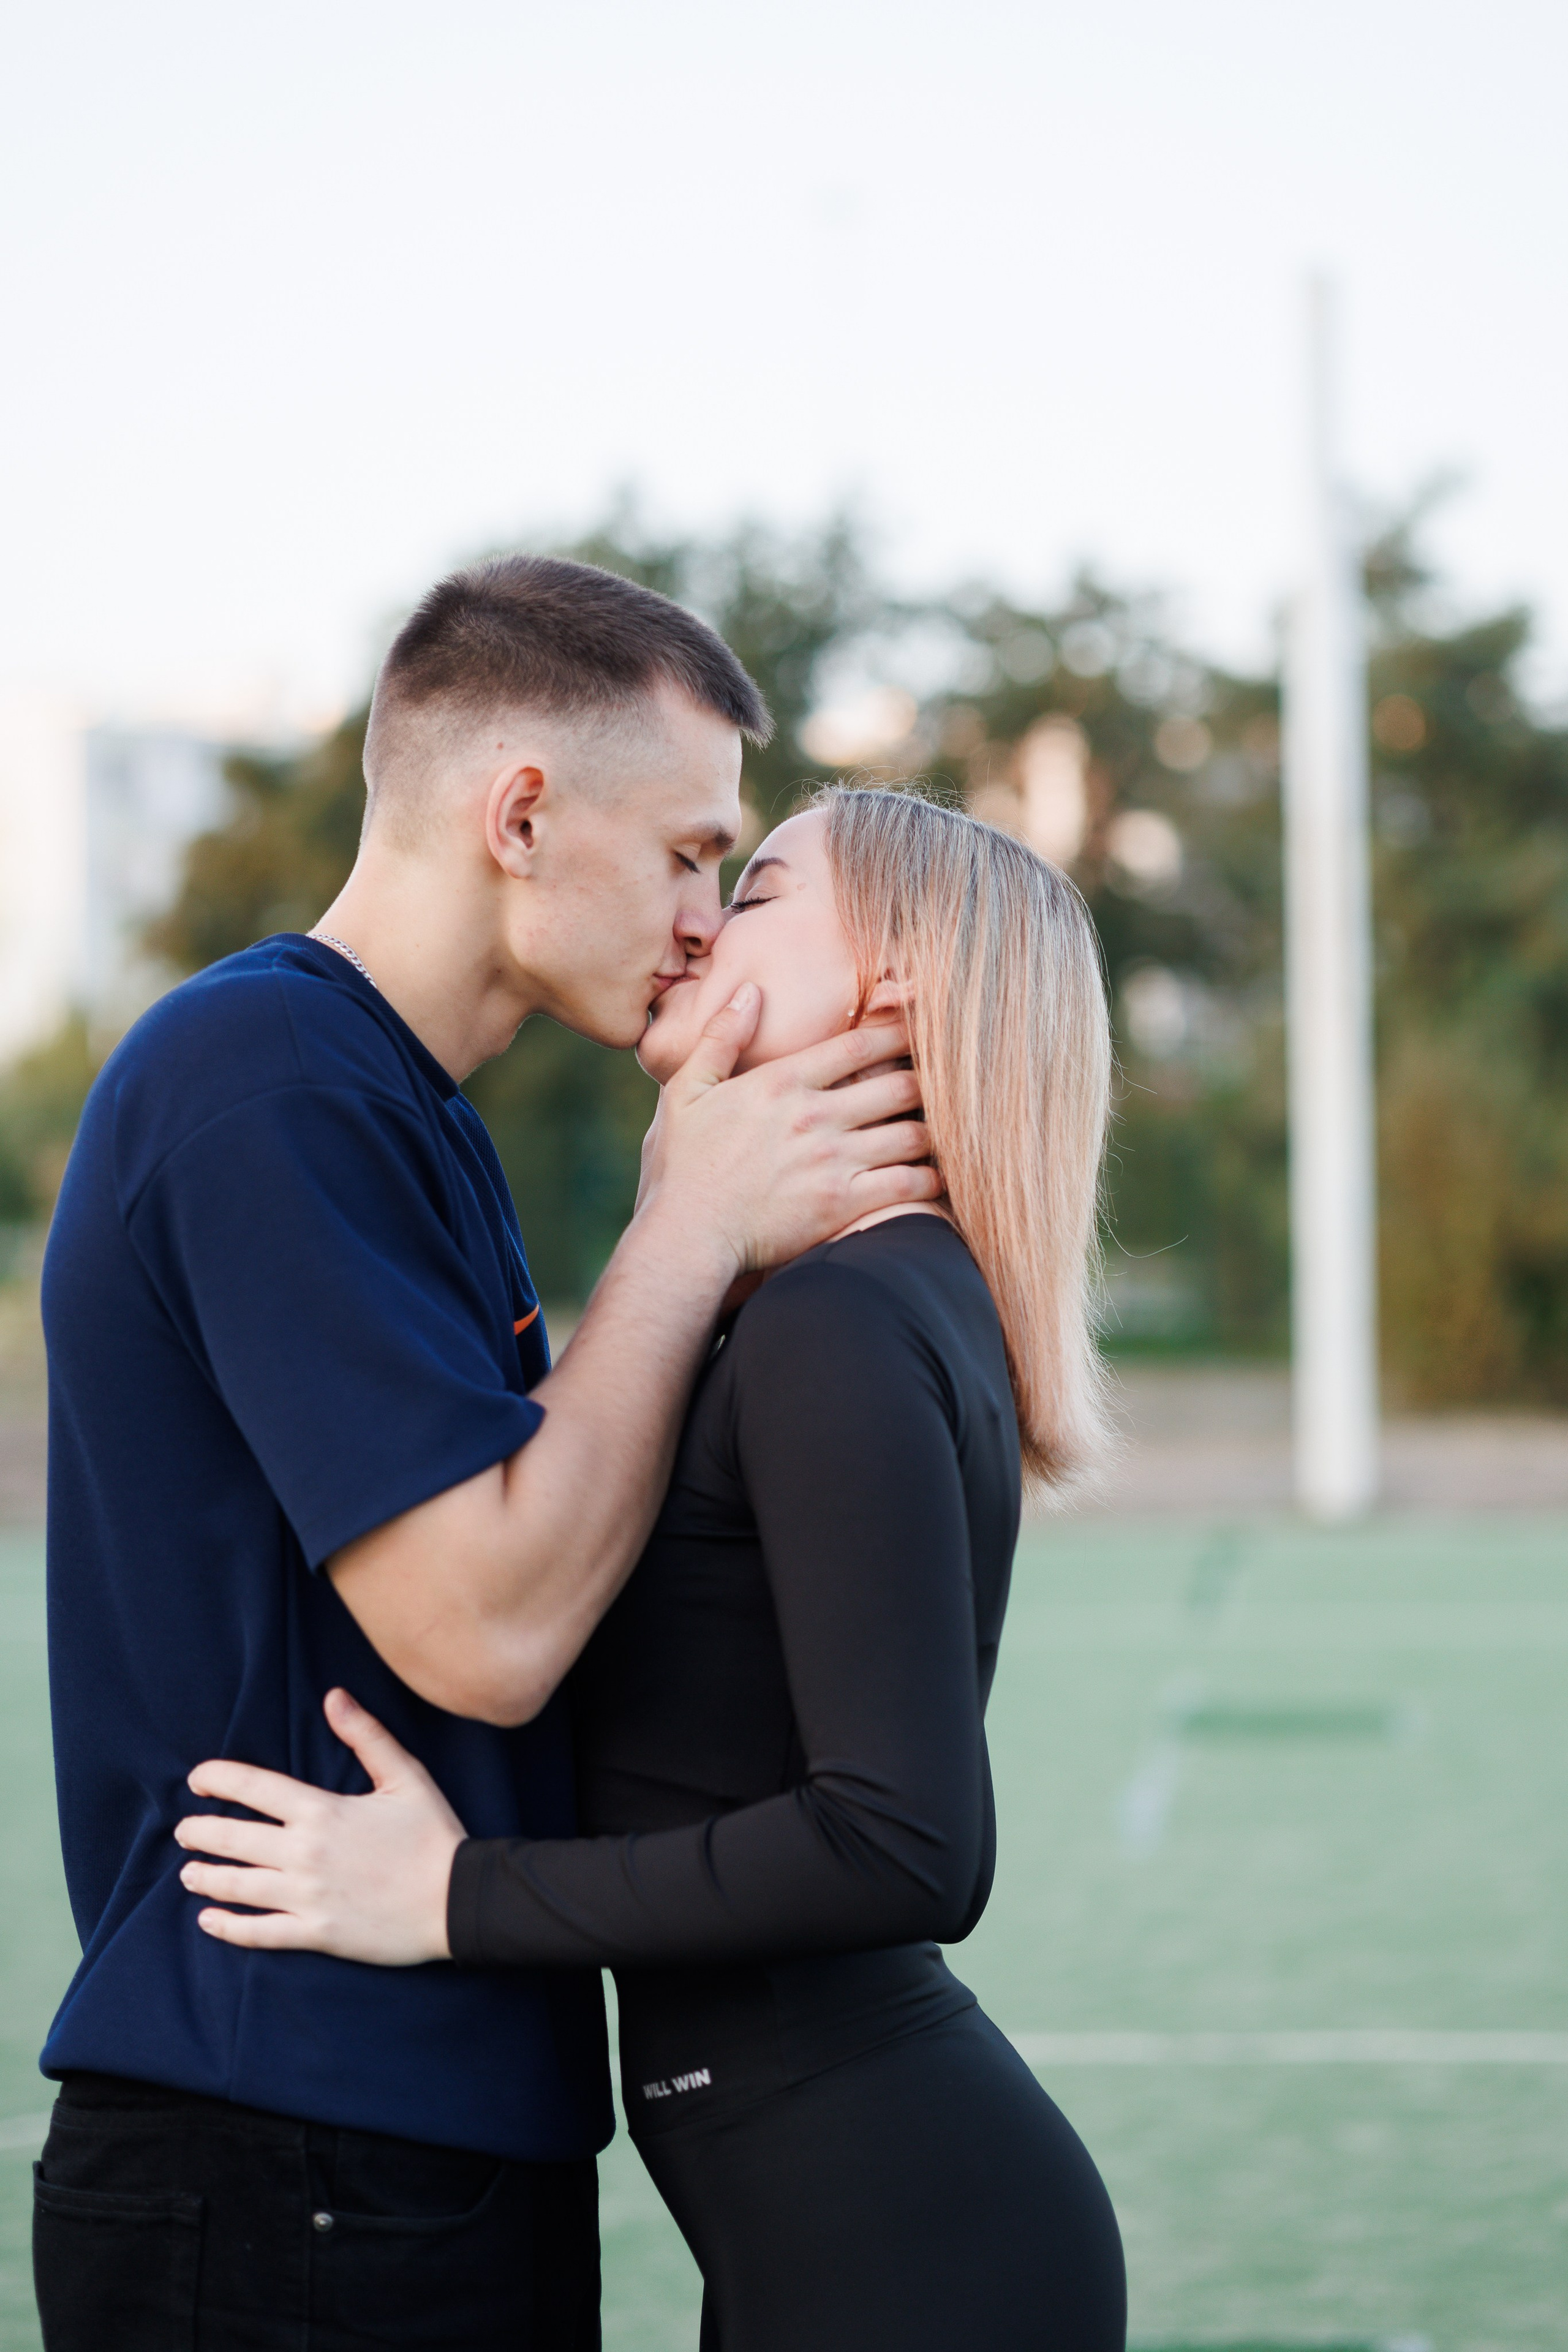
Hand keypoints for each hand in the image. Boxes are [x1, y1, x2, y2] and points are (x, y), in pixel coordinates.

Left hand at [174, 1690, 464, 1965]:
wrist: (457, 1900)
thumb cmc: (433, 1834)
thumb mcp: (406, 1776)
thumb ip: (366, 1735)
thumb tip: (334, 1696)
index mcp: (322, 1810)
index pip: (253, 1787)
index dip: (217, 1779)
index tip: (196, 1779)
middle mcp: (305, 1852)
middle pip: (233, 1838)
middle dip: (200, 1832)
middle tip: (184, 1830)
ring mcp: (307, 1896)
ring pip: (238, 1886)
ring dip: (205, 1878)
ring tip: (188, 1873)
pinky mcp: (316, 1932)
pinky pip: (260, 1932)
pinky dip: (228, 1928)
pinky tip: (209, 1922)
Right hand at [639, 984, 941, 1274]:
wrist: (686, 1236)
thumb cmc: (681, 1167)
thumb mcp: (685, 1091)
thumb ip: (720, 1037)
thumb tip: (751, 992)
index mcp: (782, 1082)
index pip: (859, 1045)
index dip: (899, 1031)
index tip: (923, 1025)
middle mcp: (815, 1116)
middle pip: (898, 1085)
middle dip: (926, 1081)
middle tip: (943, 1084)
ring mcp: (832, 1161)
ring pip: (912, 1133)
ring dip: (933, 1130)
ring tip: (942, 1130)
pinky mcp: (842, 1205)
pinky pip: (907, 1184)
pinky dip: (929, 1178)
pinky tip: (934, 1176)